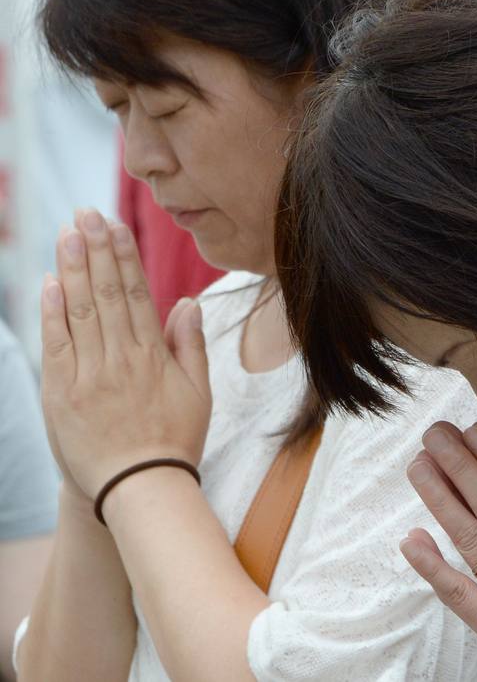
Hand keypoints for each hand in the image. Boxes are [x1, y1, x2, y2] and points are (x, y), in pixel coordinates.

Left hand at [40, 209, 211, 501]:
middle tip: (85, 214)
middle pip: (107, 293)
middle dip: (96, 250)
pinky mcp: (63, 395)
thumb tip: (187, 302)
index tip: (115, 225)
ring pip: (81, 311)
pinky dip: (53, 313)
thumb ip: (189, 345)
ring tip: (67, 233)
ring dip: (73, 269)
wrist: (141, 489)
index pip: (137, 294)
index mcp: (155, 356)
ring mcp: (90, 376)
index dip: (125, 256)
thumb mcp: (199, 392)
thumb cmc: (175, 440)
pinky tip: (51, 283)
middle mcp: (122, 359)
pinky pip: (57, 346)